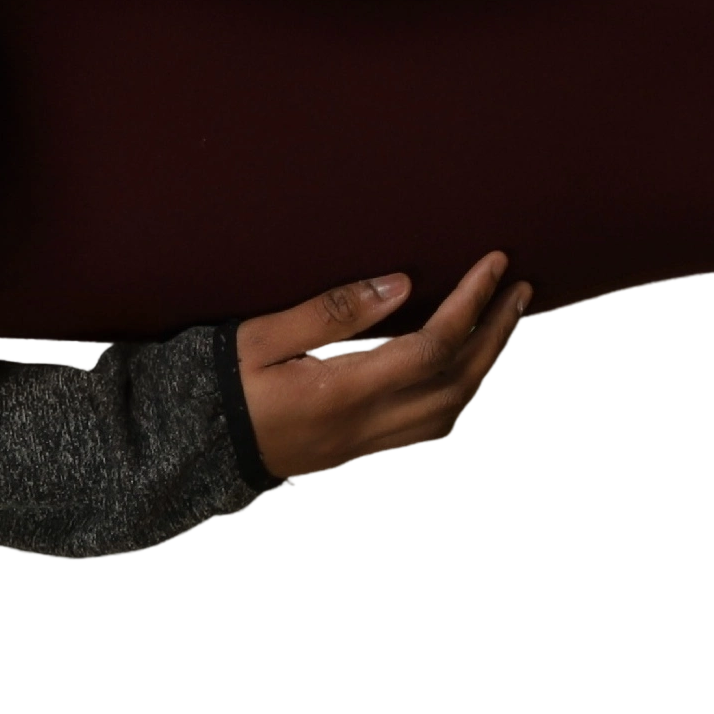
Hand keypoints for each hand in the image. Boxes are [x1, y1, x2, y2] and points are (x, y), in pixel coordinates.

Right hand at [236, 252, 536, 480]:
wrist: (195, 450)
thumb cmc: (219, 386)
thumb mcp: (260, 337)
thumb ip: (331, 312)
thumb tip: (400, 284)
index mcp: (346, 390)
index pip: (433, 345)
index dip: (471, 302)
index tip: (493, 263)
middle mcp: (369, 421)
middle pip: (459, 379)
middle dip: (496, 330)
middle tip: (518, 287)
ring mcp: (369, 440)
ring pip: (454, 406)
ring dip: (486, 361)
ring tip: (502, 320)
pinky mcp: (363, 446)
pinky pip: (435, 422)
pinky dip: (462, 389)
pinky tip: (464, 365)